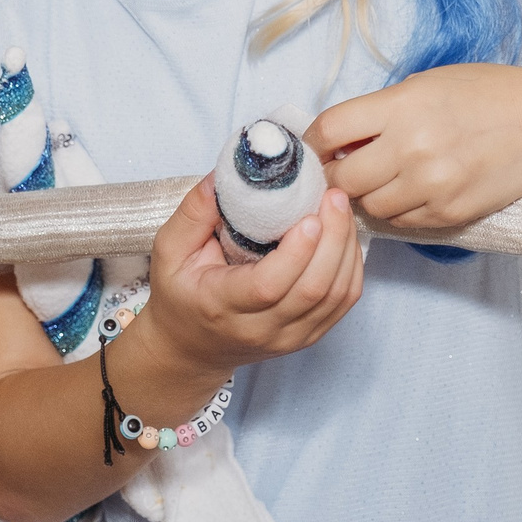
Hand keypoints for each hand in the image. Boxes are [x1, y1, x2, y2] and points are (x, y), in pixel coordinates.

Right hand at [133, 177, 365, 381]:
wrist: (191, 347)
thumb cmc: (180, 294)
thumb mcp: (169, 251)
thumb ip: (194, 212)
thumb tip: (227, 174)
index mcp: (221, 306)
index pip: (268, 287)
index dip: (296, 253)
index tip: (308, 216)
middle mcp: (260, 329)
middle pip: (313, 290)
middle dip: (333, 238)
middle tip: (334, 196)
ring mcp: (290, 337)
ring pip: (337, 296)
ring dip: (347, 247)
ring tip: (341, 208)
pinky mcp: (310, 336)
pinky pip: (344, 301)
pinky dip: (352, 265)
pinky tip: (344, 236)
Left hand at [307, 64, 521, 230]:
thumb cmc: (490, 94)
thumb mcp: (429, 84)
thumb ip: (381, 111)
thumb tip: (338, 139)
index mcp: (403, 106)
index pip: (330, 130)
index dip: (313, 142)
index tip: (313, 147)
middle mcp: (413, 148)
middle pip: (342, 177)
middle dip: (334, 174)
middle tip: (338, 169)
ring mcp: (432, 186)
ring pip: (368, 205)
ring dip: (366, 194)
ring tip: (381, 176)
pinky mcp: (449, 214)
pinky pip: (400, 220)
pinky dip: (396, 208)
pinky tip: (409, 189)